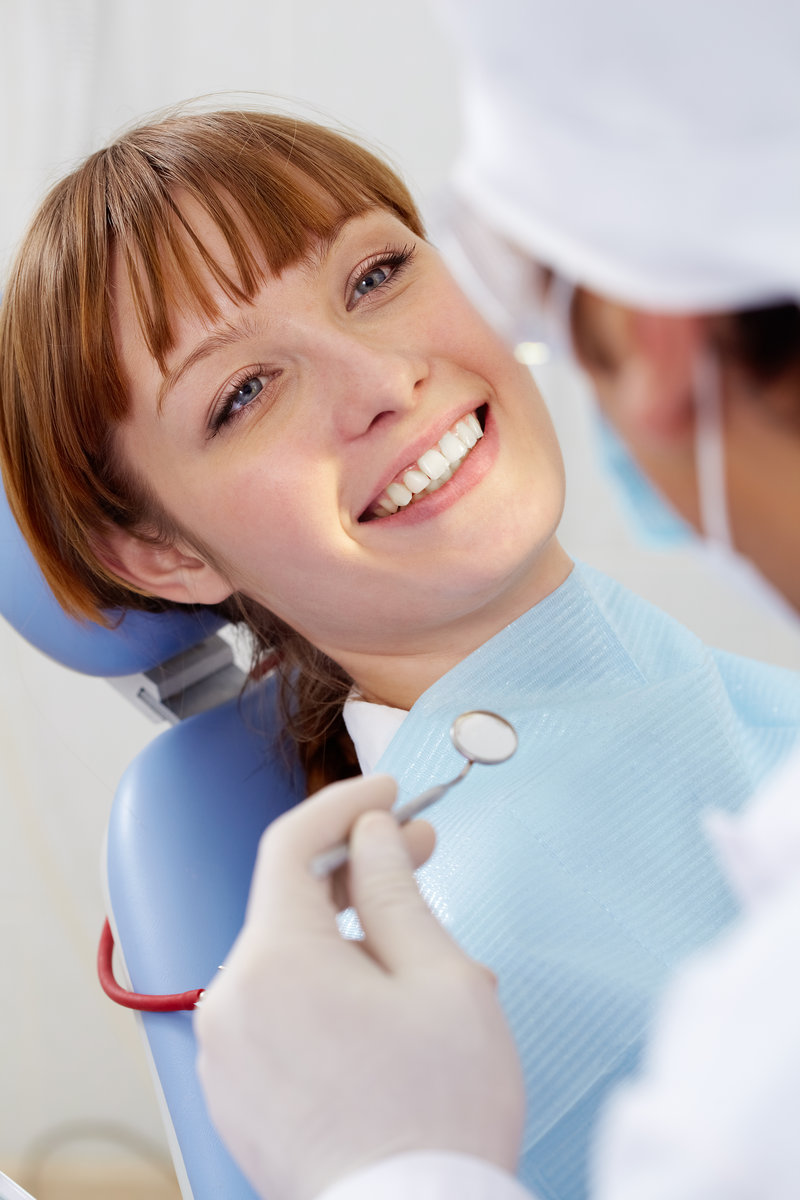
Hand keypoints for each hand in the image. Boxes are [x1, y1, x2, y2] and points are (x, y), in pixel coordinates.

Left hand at [195, 774, 524, 1199]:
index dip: (344, 804)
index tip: (388, 793)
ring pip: (290, 960)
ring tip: (428, 966)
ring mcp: (227, 1055)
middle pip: (290, 903)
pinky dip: (326, 991)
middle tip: (419, 851)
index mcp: (274, 964)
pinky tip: (386, 1010)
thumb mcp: (440, 980)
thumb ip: (396, 888)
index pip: (292, 845)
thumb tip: (372, 835)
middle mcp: (231, 1003)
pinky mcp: (237, 1094)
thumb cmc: (437, 1118)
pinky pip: (278, 1012)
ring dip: (352, 940)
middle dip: (357, 872)